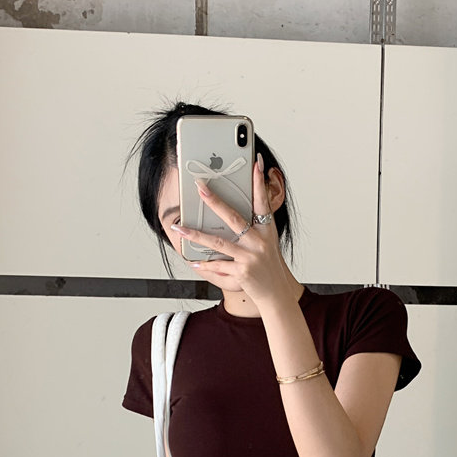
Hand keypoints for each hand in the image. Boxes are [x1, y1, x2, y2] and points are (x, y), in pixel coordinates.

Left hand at [169, 158, 291, 307]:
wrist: (276, 293)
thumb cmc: (268, 266)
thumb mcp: (267, 243)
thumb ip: (255, 227)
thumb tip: (233, 212)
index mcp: (266, 231)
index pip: (262, 202)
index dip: (259, 182)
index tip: (256, 163)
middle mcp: (259, 241)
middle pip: (234, 217)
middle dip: (215, 201)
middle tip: (200, 187)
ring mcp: (251, 257)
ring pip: (218, 242)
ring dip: (196, 235)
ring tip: (179, 228)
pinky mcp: (243, 272)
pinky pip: (218, 265)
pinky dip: (205, 264)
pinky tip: (193, 261)